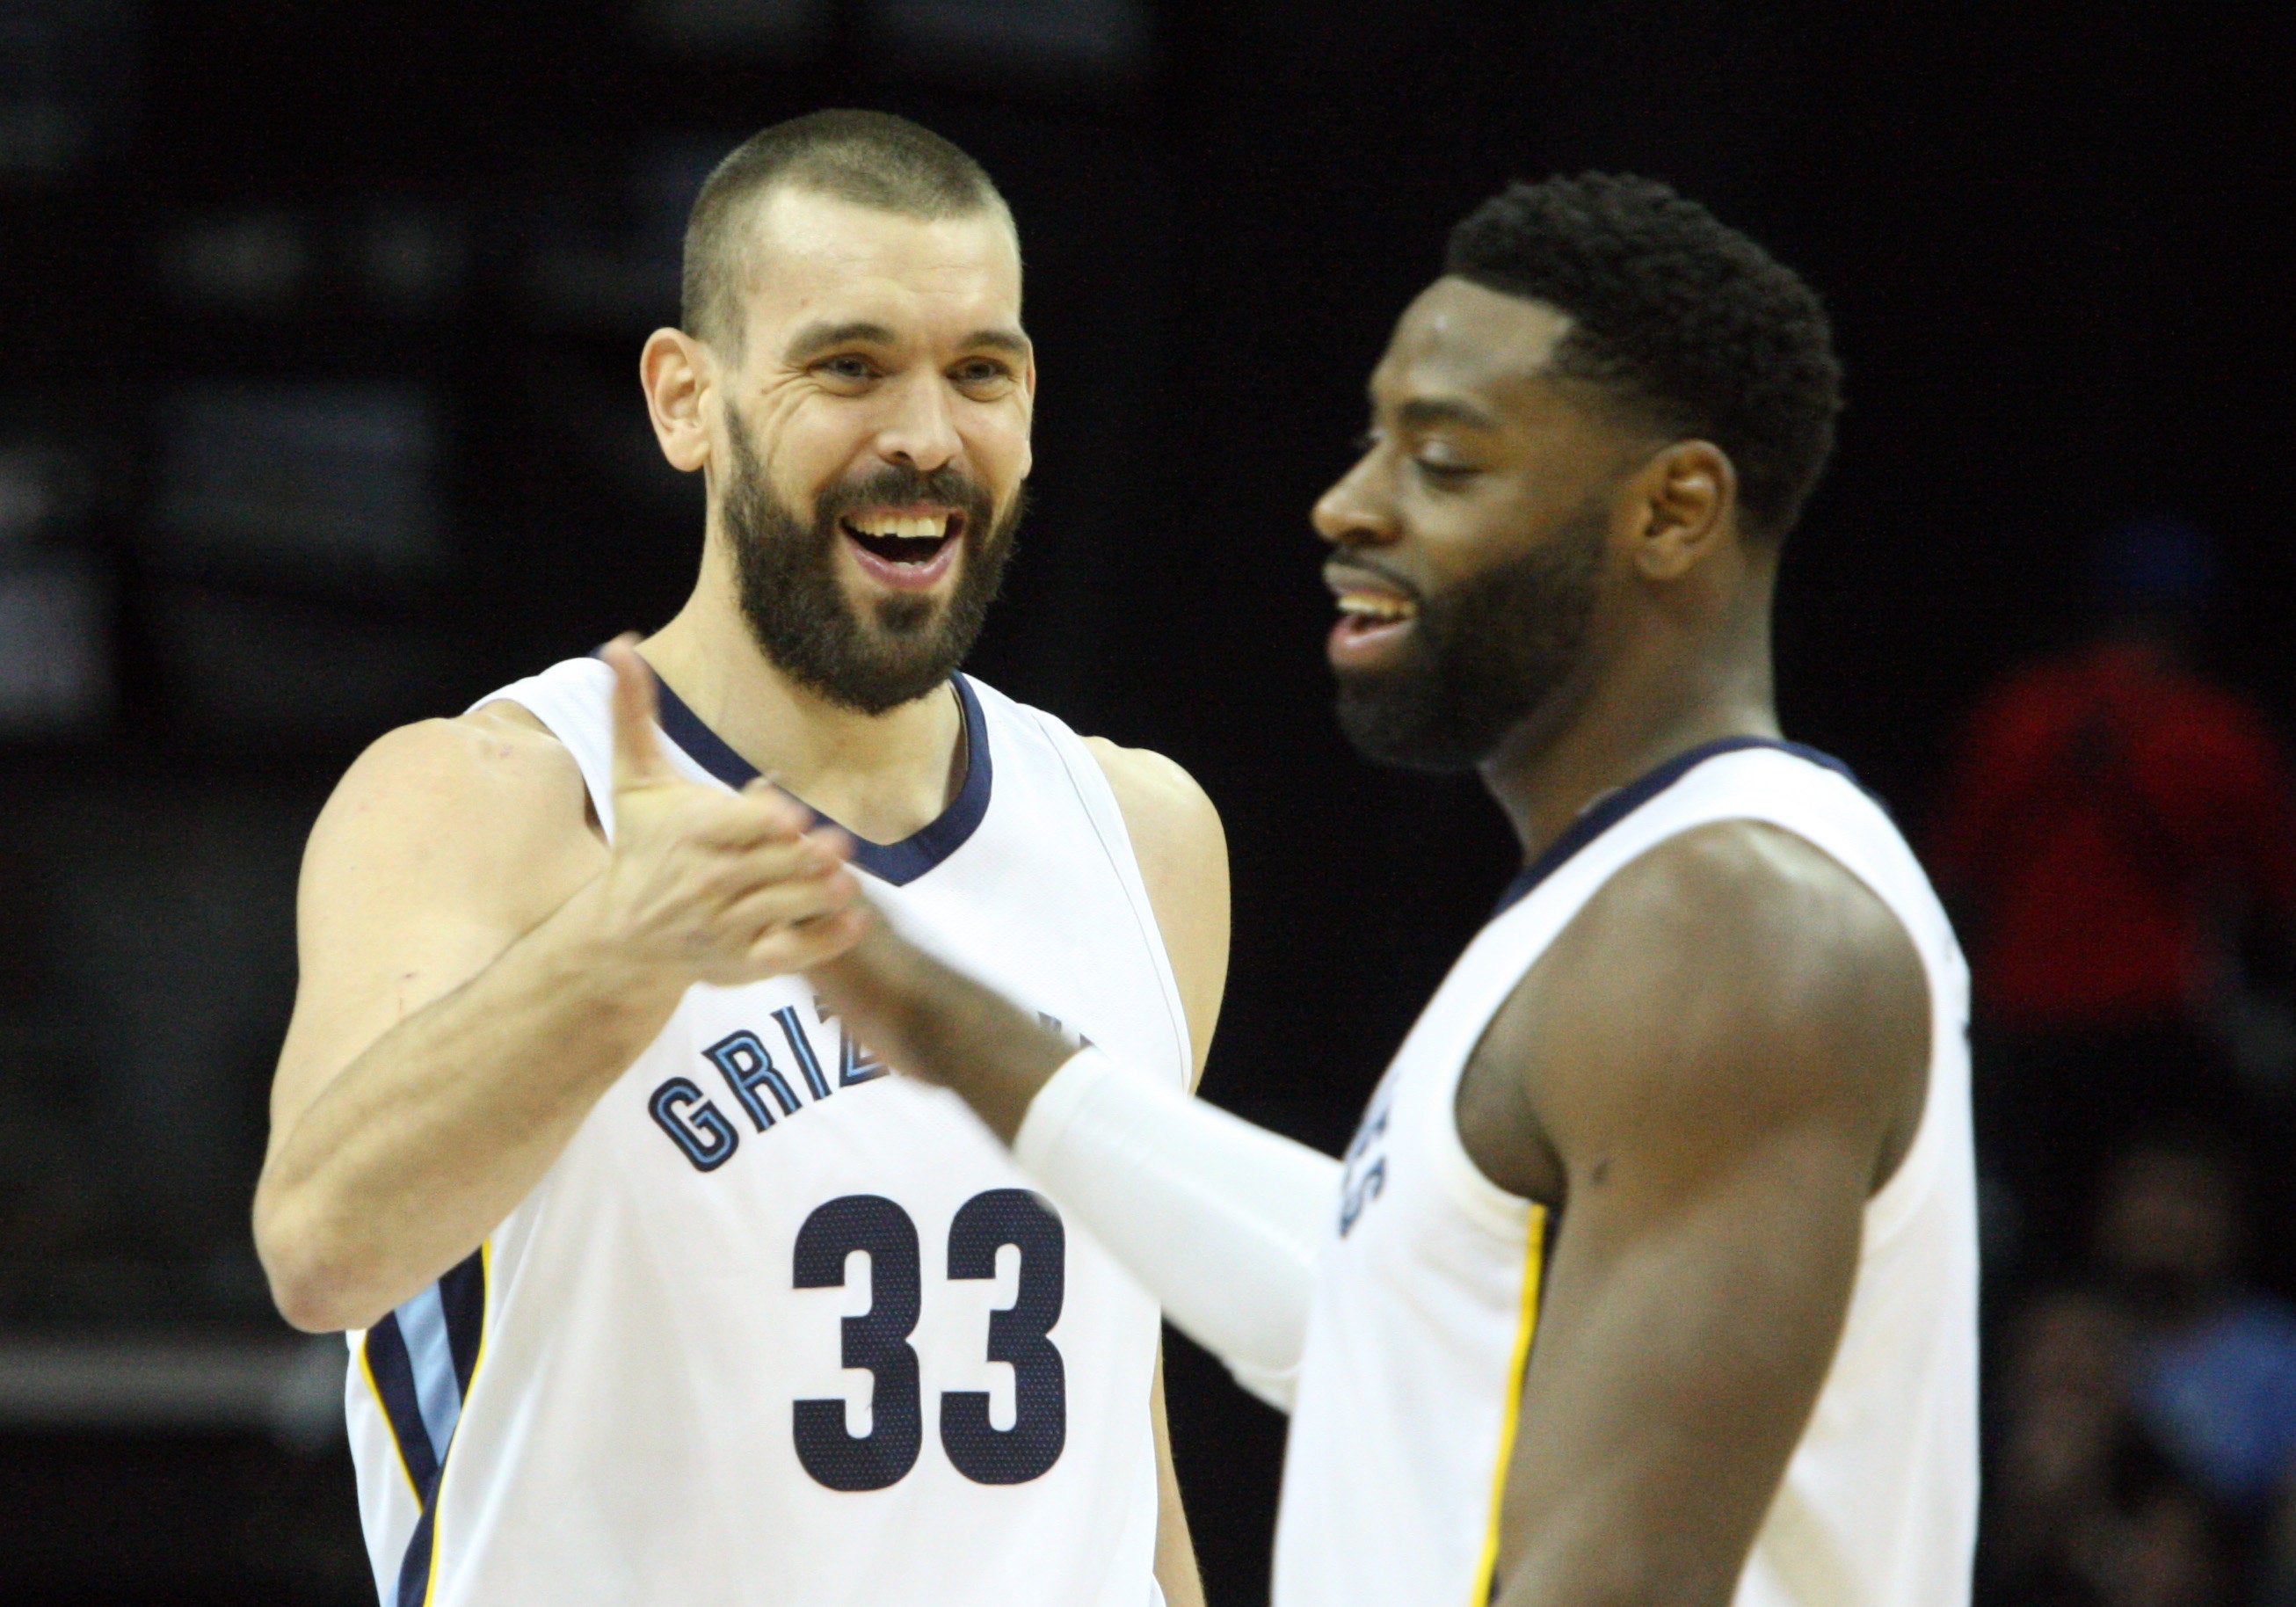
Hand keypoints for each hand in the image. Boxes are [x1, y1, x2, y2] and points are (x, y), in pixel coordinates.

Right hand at [593, 636, 867, 986]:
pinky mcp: (743, 962)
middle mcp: (707, 883)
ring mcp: (726, 926)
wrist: (621, 937)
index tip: (792, 819)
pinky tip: (852, 920)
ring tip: (843, 878)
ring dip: (822, 893)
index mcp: (690, 832)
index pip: (736, 827)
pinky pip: (792, 953)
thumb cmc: (640, 845)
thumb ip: (633, 714)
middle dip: (807, 857)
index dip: (767, 823)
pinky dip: (825, 939)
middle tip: (837, 847)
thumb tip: (621, 643)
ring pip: (788, 907)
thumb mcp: (636, 781)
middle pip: (771, 865)